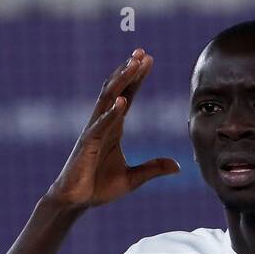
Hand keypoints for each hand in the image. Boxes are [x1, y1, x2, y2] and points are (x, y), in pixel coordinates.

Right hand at [47, 48, 179, 209]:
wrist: (76, 201)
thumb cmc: (99, 187)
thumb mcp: (133, 179)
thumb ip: (153, 169)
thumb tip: (178, 166)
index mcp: (114, 128)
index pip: (128, 97)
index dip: (138, 79)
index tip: (149, 60)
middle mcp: (103, 124)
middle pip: (117, 91)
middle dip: (129, 71)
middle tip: (142, 52)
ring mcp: (94, 131)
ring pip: (107, 100)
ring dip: (121, 82)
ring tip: (132, 64)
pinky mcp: (87, 144)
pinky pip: (101, 125)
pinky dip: (112, 114)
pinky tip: (123, 102)